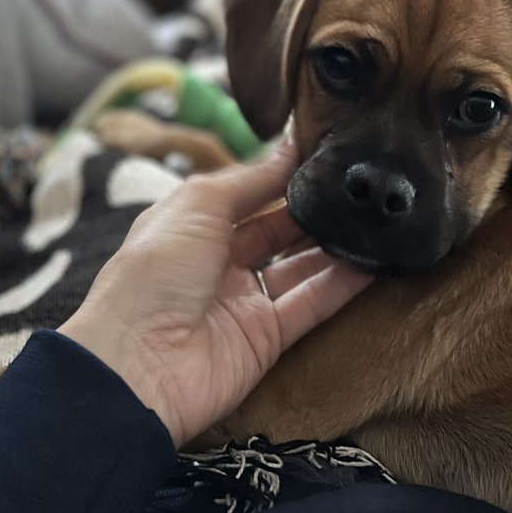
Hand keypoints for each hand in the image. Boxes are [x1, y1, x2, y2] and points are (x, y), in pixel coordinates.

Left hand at [59, 146, 372, 446]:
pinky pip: (310, 306)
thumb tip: (289, 148)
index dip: (283, 175)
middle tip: (359, 185)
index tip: (328, 152)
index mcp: (193, 224)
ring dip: (333, 245)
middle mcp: (218, 260)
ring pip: (299, 267)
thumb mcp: (197, 205)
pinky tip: (373, 261)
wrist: (137, 365)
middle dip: (313, 208)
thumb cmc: (155, 270)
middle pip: (276, 229)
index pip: (247, 193)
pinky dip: (341, 286)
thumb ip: (250, 180)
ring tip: (374, 217)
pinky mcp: (266, 339)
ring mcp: (243, 301)